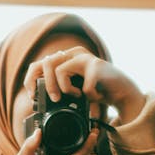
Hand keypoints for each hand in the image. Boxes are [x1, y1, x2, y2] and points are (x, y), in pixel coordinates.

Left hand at [24, 46, 145, 124]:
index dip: (31, 80)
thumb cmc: (97, 91)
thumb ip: (57, 89)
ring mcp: (85, 58)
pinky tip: (96, 95)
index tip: (34, 98)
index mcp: (65, 59)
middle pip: (46, 63)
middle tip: (55, 98)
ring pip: (59, 70)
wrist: (123, 93)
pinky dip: (88, 95)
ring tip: (76, 95)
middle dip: (46, 85)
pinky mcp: (96, 66)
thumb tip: (35, 100)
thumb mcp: (73, 91)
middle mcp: (73, 54)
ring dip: (64, 88)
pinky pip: (82, 85)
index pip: (38, 64)